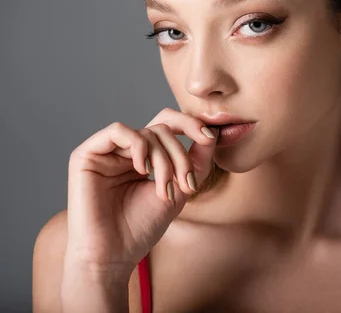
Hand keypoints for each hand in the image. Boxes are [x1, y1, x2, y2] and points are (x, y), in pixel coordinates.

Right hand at [63, 108, 218, 276]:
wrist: (113, 255)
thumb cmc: (143, 227)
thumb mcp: (180, 189)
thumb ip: (196, 160)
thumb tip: (213, 131)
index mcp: (144, 157)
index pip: (169, 126)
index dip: (191, 125)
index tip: (208, 138)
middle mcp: (124, 151)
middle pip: (162, 128)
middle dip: (181, 155)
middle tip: (186, 184)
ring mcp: (106, 152)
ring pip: (146, 133)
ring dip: (164, 160)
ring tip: (165, 189)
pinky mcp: (86, 155)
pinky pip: (117, 131)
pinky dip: (138, 146)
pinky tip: (142, 170)